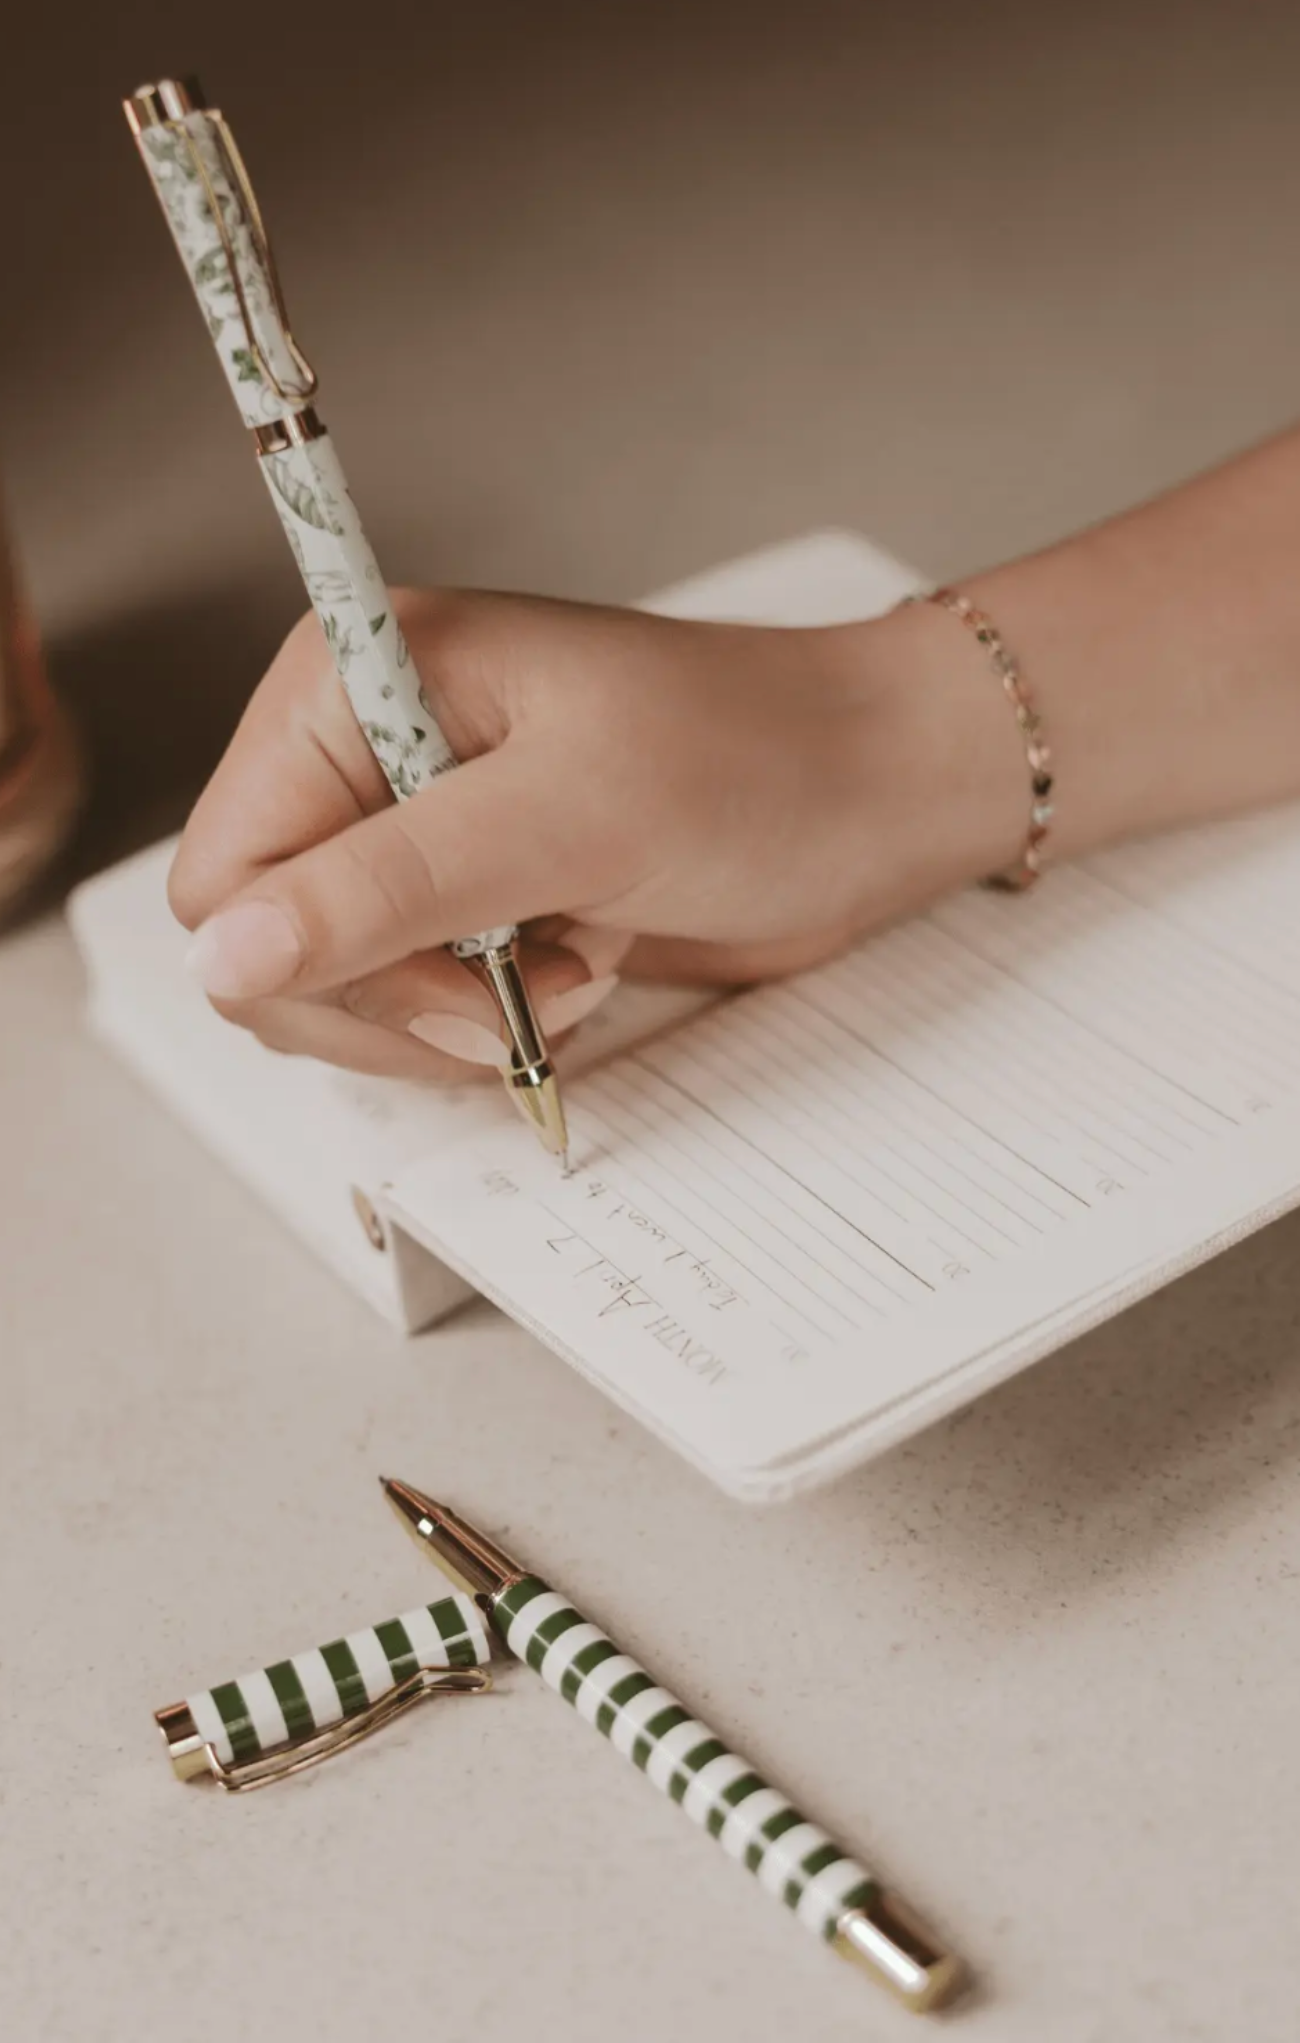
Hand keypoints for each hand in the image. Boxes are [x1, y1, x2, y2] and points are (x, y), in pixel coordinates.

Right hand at [169, 587, 1020, 1079]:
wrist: (874, 790)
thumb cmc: (754, 760)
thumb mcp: (567, 820)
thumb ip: (388, 888)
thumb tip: (224, 959)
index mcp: (349, 686)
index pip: (226, 879)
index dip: (317, 961)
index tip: (460, 980)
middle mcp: (364, 754)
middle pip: (268, 950)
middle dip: (396, 1001)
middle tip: (522, 988)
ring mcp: (416, 830)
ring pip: (337, 991)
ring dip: (453, 1014)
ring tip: (574, 959)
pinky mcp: (470, 894)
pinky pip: (415, 1003)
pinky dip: (492, 1017)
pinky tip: (581, 965)